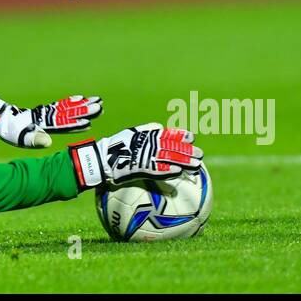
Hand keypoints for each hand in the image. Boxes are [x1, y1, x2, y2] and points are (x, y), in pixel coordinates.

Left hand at [0, 93, 102, 148]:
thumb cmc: (9, 130)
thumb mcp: (19, 138)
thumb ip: (34, 139)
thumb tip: (48, 142)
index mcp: (42, 122)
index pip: (62, 122)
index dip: (75, 122)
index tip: (89, 121)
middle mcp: (46, 114)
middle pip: (69, 111)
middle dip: (85, 109)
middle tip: (100, 106)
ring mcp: (46, 112)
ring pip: (67, 106)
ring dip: (82, 104)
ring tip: (96, 100)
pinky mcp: (45, 112)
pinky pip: (62, 105)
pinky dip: (72, 102)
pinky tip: (79, 100)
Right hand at [67, 124, 202, 189]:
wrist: (99, 159)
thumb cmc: (113, 148)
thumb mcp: (130, 134)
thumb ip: (145, 131)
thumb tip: (159, 127)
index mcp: (146, 135)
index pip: (166, 133)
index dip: (180, 134)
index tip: (192, 137)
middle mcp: (148, 143)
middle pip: (171, 146)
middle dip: (187, 150)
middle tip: (200, 155)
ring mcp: (144, 154)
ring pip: (168, 157)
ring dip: (183, 161)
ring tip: (196, 165)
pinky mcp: (139, 165)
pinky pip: (156, 169)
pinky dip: (167, 170)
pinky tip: (178, 173)